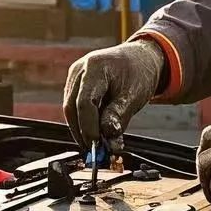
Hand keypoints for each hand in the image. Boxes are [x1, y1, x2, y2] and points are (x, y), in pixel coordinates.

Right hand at [63, 39, 165, 153]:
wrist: (140, 58)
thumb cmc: (139, 72)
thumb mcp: (133, 95)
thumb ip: (118, 117)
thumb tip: (108, 141)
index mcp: (95, 66)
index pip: (84, 102)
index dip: (89, 127)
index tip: (97, 146)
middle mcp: (80, 69)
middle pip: (72, 107)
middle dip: (82, 132)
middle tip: (95, 152)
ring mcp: (75, 75)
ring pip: (70, 108)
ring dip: (81, 129)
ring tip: (96, 145)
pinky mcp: (76, 83)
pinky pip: (74, 105)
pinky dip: (82, 121)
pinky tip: (94, 132)